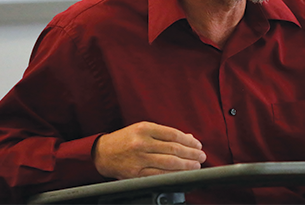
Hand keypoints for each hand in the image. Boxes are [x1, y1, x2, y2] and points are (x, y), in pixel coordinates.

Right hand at [92, 121, 206, 178]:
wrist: (102, 153)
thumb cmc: (125, 139)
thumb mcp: (143, 129)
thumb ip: (165, 134)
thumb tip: (188, 137)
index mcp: (145, 128)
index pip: (173, 134)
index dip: (189, 141)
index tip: (198, 144)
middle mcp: (141, 142)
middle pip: (173, 149)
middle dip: (191, 154)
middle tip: (202, 156)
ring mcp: (138, 158)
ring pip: (168, 162)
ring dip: (186, 165)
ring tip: (196, 165)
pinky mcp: (135, 173)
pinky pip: (158, 175)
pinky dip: (173, 175)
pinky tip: (181, 174)